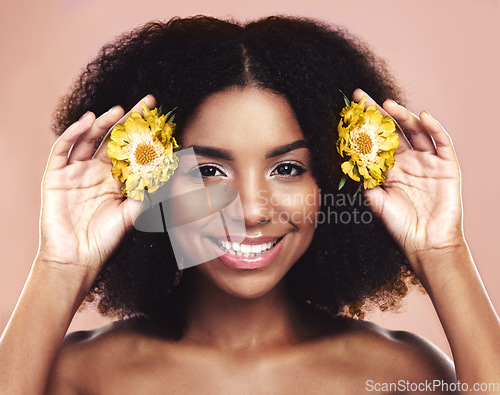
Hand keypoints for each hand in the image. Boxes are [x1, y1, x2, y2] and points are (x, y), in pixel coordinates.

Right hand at [36, 95, 155, 285]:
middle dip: (128, 120)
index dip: (143, 134)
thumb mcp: (132, 214)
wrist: (77, 258)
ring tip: (119, 111)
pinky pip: (63, 150)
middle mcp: (96, 171)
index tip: (159, 118)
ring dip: (103, 123)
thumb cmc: (105, 239)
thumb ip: (148, 195)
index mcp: (115, 179)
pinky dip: (74, 134)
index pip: (130, 150)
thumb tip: (171, 175)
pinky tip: (87, 122)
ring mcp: (75, 172)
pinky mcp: (56, 176)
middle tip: (145, 103)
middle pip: (112, 139)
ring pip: (89, 139)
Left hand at [352, 89, 463, 274]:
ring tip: (388, 104)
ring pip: (416, 131)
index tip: (350, 110)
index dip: (364, 126)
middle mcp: (408, 161)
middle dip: (378, 113)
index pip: (376, 141)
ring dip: (403, 116)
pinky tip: (422, 116)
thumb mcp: (375, 200)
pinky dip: (434, 128)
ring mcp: (428, 162)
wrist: (425, 243)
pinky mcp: (446, 166)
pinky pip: (441, 142)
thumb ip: (363, 180)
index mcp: (390, 168)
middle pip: (393, 130)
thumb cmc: (399, 225)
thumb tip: (347, 161)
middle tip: (363, 97)